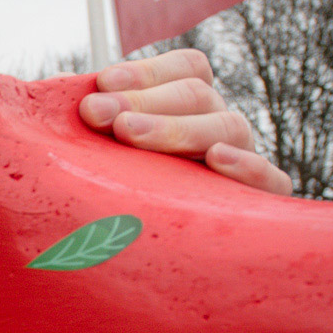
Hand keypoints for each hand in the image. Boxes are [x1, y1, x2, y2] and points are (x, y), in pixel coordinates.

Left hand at [78, 48, 291, 194]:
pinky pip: (270, 181)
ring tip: (128, 133)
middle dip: (141, 101)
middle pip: (198, 96)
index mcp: (189, 107)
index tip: (102, 83)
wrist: (148, 263)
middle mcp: (217, 127)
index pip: (187, 69)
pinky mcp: (257, 202)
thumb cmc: (114, 198)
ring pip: (228, 127)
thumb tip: (62, 98)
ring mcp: (241, 160)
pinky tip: (216, 159)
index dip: (146, 71)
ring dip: (176, 127)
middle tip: (95, 113)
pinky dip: (248, 166)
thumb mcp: (101, 154)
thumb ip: (90, 122)